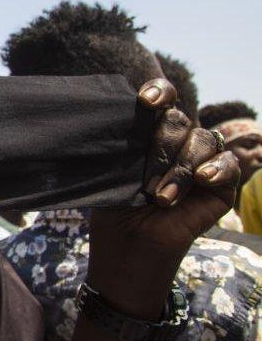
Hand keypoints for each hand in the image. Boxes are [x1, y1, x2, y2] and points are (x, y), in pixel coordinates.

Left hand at [89, 78, 239, 317]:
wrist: (127, 248)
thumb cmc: (113, 209)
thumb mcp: (111, 170)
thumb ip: (121, 140)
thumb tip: (112, 113)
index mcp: (149, 133)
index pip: (162, 98)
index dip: (159, 91)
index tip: (145, 101)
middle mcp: (177, 144)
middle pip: (179, 121)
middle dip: (160, 146)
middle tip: (144, 181)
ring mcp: (202, 164)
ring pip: (203, 140)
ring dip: (180, 167)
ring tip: (160, 197)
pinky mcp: (222, 187)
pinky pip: (229, 164)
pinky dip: (216, 168)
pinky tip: (202, 179)